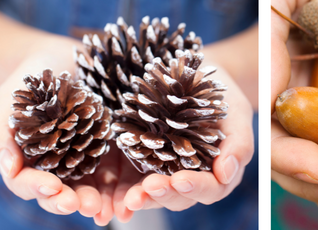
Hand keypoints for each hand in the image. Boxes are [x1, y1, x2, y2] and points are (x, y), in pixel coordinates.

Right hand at [0, 35, 120, 225]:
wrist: (65, 57)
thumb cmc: (31, 78)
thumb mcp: (11, 101)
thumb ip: (7, 135)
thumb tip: (9, 167)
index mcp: (29, 159)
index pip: (28, 183)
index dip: (38, 189)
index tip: (53, 188)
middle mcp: (57, 166)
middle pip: (61, 194)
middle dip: (71, 202)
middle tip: (84, 206)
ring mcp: (86, 159)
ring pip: (91, 190)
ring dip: (100, 202)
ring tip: (109, 208)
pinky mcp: (114, 150)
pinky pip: (121, 173)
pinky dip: (127, 188)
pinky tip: (136, 195)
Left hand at [122, 60, 254, 216]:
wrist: (191, 70)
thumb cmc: (220, 92)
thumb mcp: (236, 111)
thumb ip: (238, 143)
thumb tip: (225, 174)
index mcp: (220, 170)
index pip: (213, 188)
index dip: (198, 187)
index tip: (181, 180)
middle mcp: (193, 176)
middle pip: (182, 197)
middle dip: (166, 195)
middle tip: (151, 186)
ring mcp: (166, 170)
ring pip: (156, 194)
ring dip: (143, 197)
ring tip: (130, 197)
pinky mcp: (142, 160)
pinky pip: (132, 181)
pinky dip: (123, 189)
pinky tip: (111, 190)